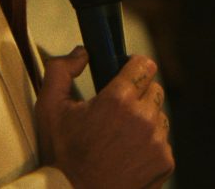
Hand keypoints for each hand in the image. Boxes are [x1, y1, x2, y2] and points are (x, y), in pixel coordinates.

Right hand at [37, 48, 172, 188]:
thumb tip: (83, 53)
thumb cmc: (62, 156)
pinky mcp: (165, 162)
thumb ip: (61, 70)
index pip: (145, 65)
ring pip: (160, 116)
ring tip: (120, 137)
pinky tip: (128, 155)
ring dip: (145, 120)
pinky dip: (150, 146)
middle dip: (138, 94)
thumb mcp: (49, 109)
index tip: (125, 74)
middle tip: (117, 111)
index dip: (133, 66)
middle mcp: (143, 118)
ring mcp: (157, 142)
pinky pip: (163, 142)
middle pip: (154, 88)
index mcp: (118, 100)